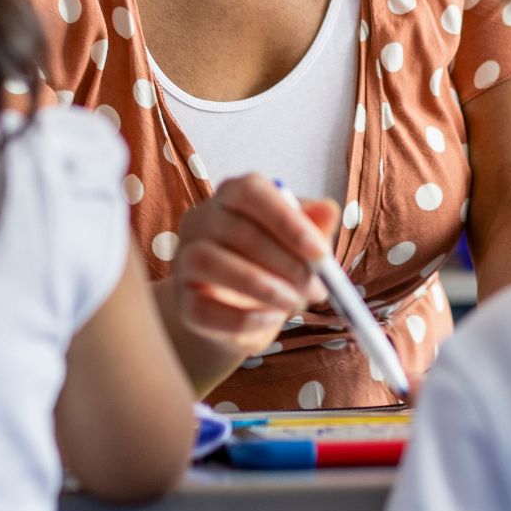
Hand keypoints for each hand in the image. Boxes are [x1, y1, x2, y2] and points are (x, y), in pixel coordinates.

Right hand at [168, 173, 337, 358]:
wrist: (241, 310)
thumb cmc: (274, 264)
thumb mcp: (300, 245)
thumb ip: (315, 227)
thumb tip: (328, 208)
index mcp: (232, 194)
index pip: (251, 192)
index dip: (287, 221)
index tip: (320, 254)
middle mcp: (201, 219)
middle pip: (238, 231)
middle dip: (285, 263)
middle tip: (318, 288)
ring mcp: (184, 259)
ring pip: (210, 261)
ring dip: (260, 285)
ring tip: (293, 302)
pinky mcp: (182, 301)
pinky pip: (203, 308)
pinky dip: (241, 317)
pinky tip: (270, 319)